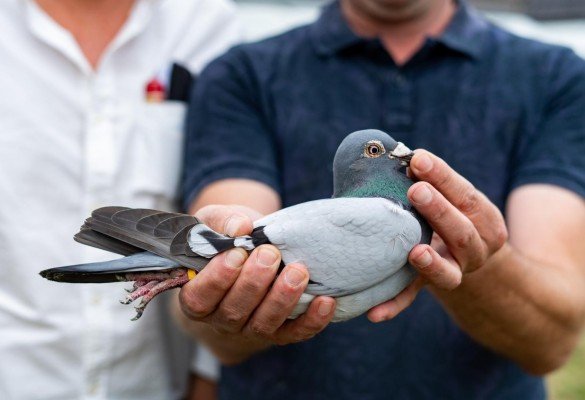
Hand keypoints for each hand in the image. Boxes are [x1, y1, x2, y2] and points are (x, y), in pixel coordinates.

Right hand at [178, 205, 335, 345]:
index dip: (217, 279)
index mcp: (196, 294)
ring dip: (282, 299)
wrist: (249, 255)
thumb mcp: (214, 223)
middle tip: (270, 254)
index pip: (199, 297)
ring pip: (263, 325)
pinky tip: (325, 301)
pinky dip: (312, 321)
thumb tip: (240, 227)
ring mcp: (250, 329)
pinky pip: (295, 333)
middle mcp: (220, 318)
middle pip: (234, 311)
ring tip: (297, 272)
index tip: (237, 254)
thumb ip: (222, 221)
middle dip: (254, 283)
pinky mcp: (279, 333)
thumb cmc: (227, 239)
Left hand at [368, 150, 507, 321]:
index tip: (418, 158)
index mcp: (484, 219)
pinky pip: (412, 300)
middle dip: (439, 210)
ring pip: (448, 273)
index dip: (444, 177)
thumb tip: (391, 152)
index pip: (466, 195)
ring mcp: (456, 273)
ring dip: (430, 263)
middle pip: (463, 232)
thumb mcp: (451, 198)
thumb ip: (428, 180)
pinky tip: (374, 313)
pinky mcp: (429, 288)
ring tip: (414, 252)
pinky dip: (394, 306)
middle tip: (415, 191)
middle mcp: (476, 249)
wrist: (468, 258)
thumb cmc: (450, 215)